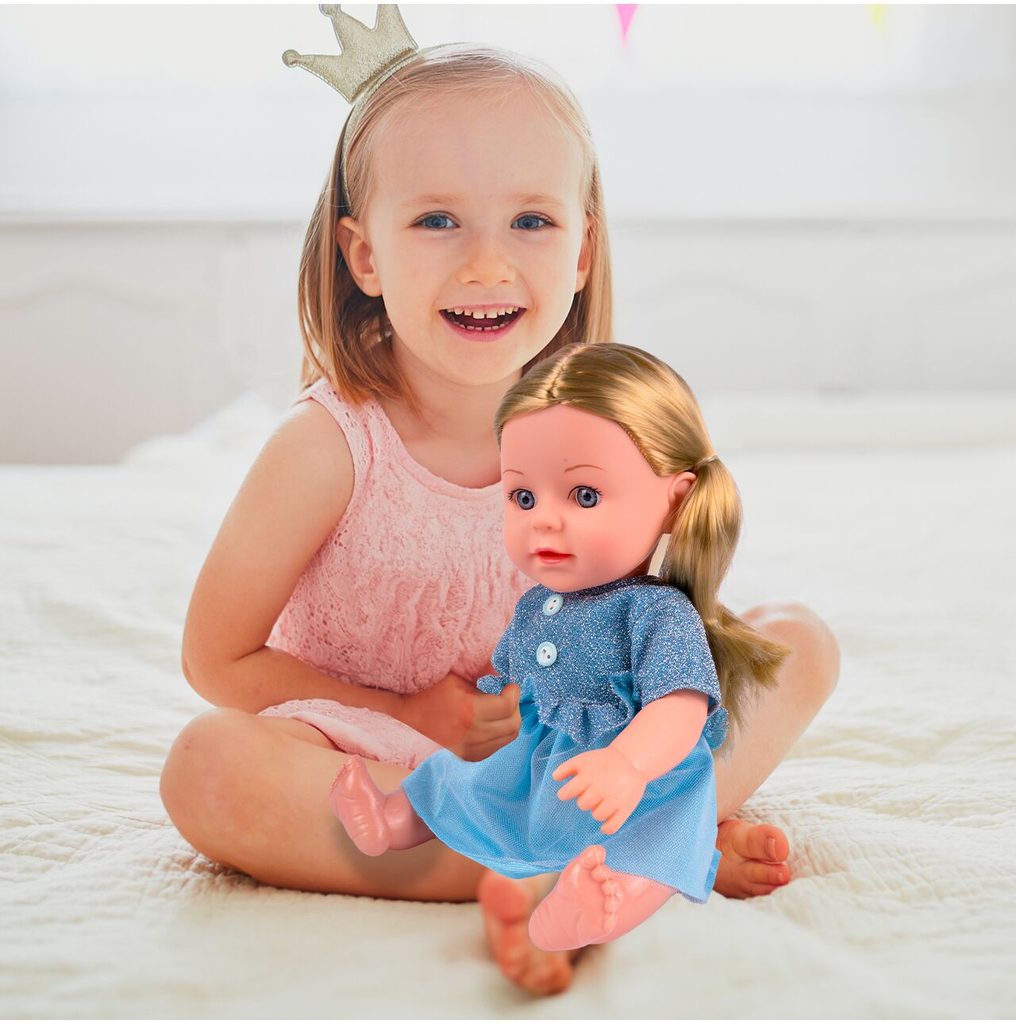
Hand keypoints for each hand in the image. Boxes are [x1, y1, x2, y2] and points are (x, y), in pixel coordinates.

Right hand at [400, 671, 520, 761]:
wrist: (406, 714)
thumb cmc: (430, 689)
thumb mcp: (456, 676)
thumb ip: (483, 673)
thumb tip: (504, 671)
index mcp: (468, 710)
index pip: (507, 706)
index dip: (514, 693)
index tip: (510, 685)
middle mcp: (470, 734)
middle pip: (512, 724)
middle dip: (515, 707)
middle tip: (506, 695)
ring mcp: (468, 750)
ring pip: (507, 738)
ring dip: (508, 721)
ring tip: (498, 708)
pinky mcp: (467, 757)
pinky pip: (496, 747)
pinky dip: (498, 734)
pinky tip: (489, 722)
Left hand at [553, 747, 646, 834]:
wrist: (630, 761)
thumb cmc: (603, 761)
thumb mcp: (583, 759)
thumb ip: (566, 768)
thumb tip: (554, 778)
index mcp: (588, 776)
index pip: (568, 792)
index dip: (565, 794)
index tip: (566, 794)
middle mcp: (600, 788)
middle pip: (582, 805)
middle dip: (584, 801)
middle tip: (591, 795)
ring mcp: (614, 799)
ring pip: (597, 816)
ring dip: (596, 812)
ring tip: (601, 804)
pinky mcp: (625, 808)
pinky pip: (612, 826)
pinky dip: (607, 828)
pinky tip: (605, 823)